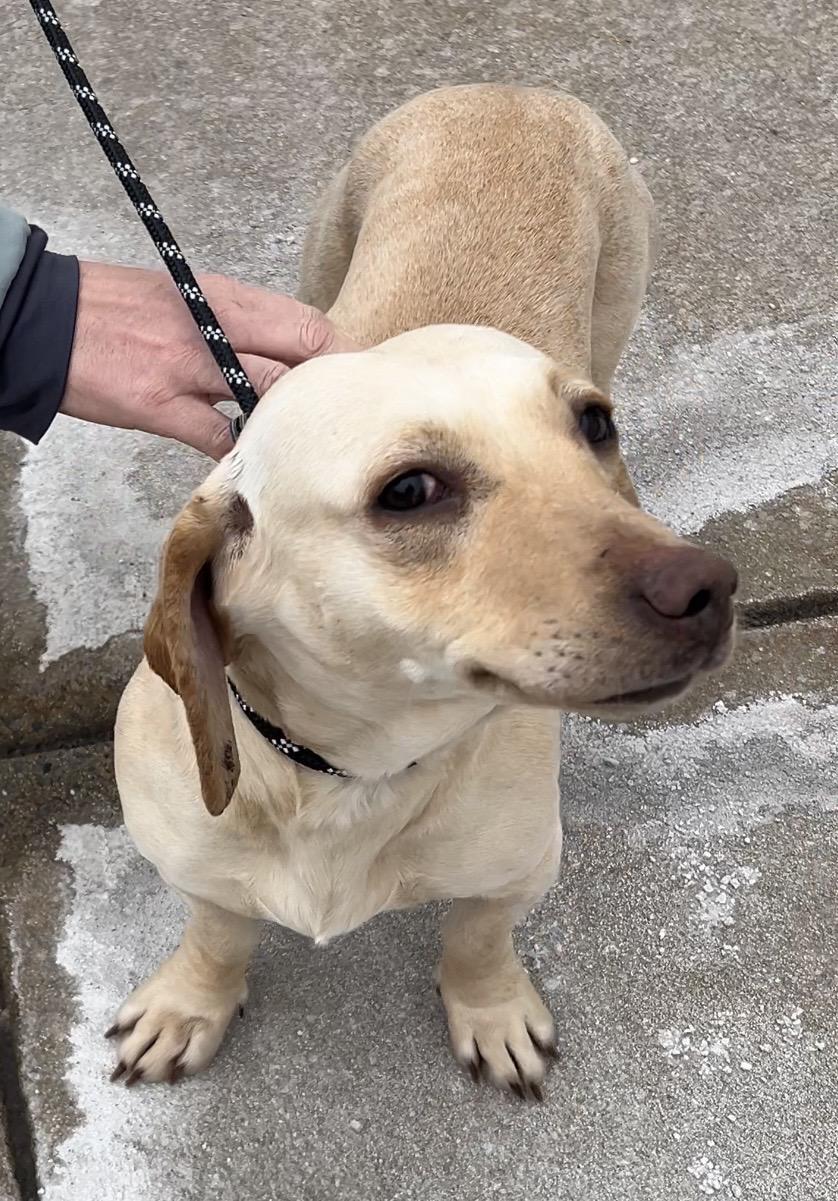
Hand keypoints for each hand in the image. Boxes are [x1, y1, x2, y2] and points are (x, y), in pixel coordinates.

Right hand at [61, 261, 355, 457]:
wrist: (43, 320)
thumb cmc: (114, 309)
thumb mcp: (184, 297)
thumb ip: (236, 325)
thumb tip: (283, 355)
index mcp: (224, 297)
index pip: (307, 325)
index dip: (343, 358)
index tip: (362, 383)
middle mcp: (214, 328)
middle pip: (301, 359)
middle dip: (333, 394)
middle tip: (351, 424)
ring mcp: (188, 368)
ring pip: (267, 396)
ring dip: (292, 424)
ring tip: (308, 447)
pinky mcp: (159, 406)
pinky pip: (220, 439)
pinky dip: (242, 454)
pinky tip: (254, 466)